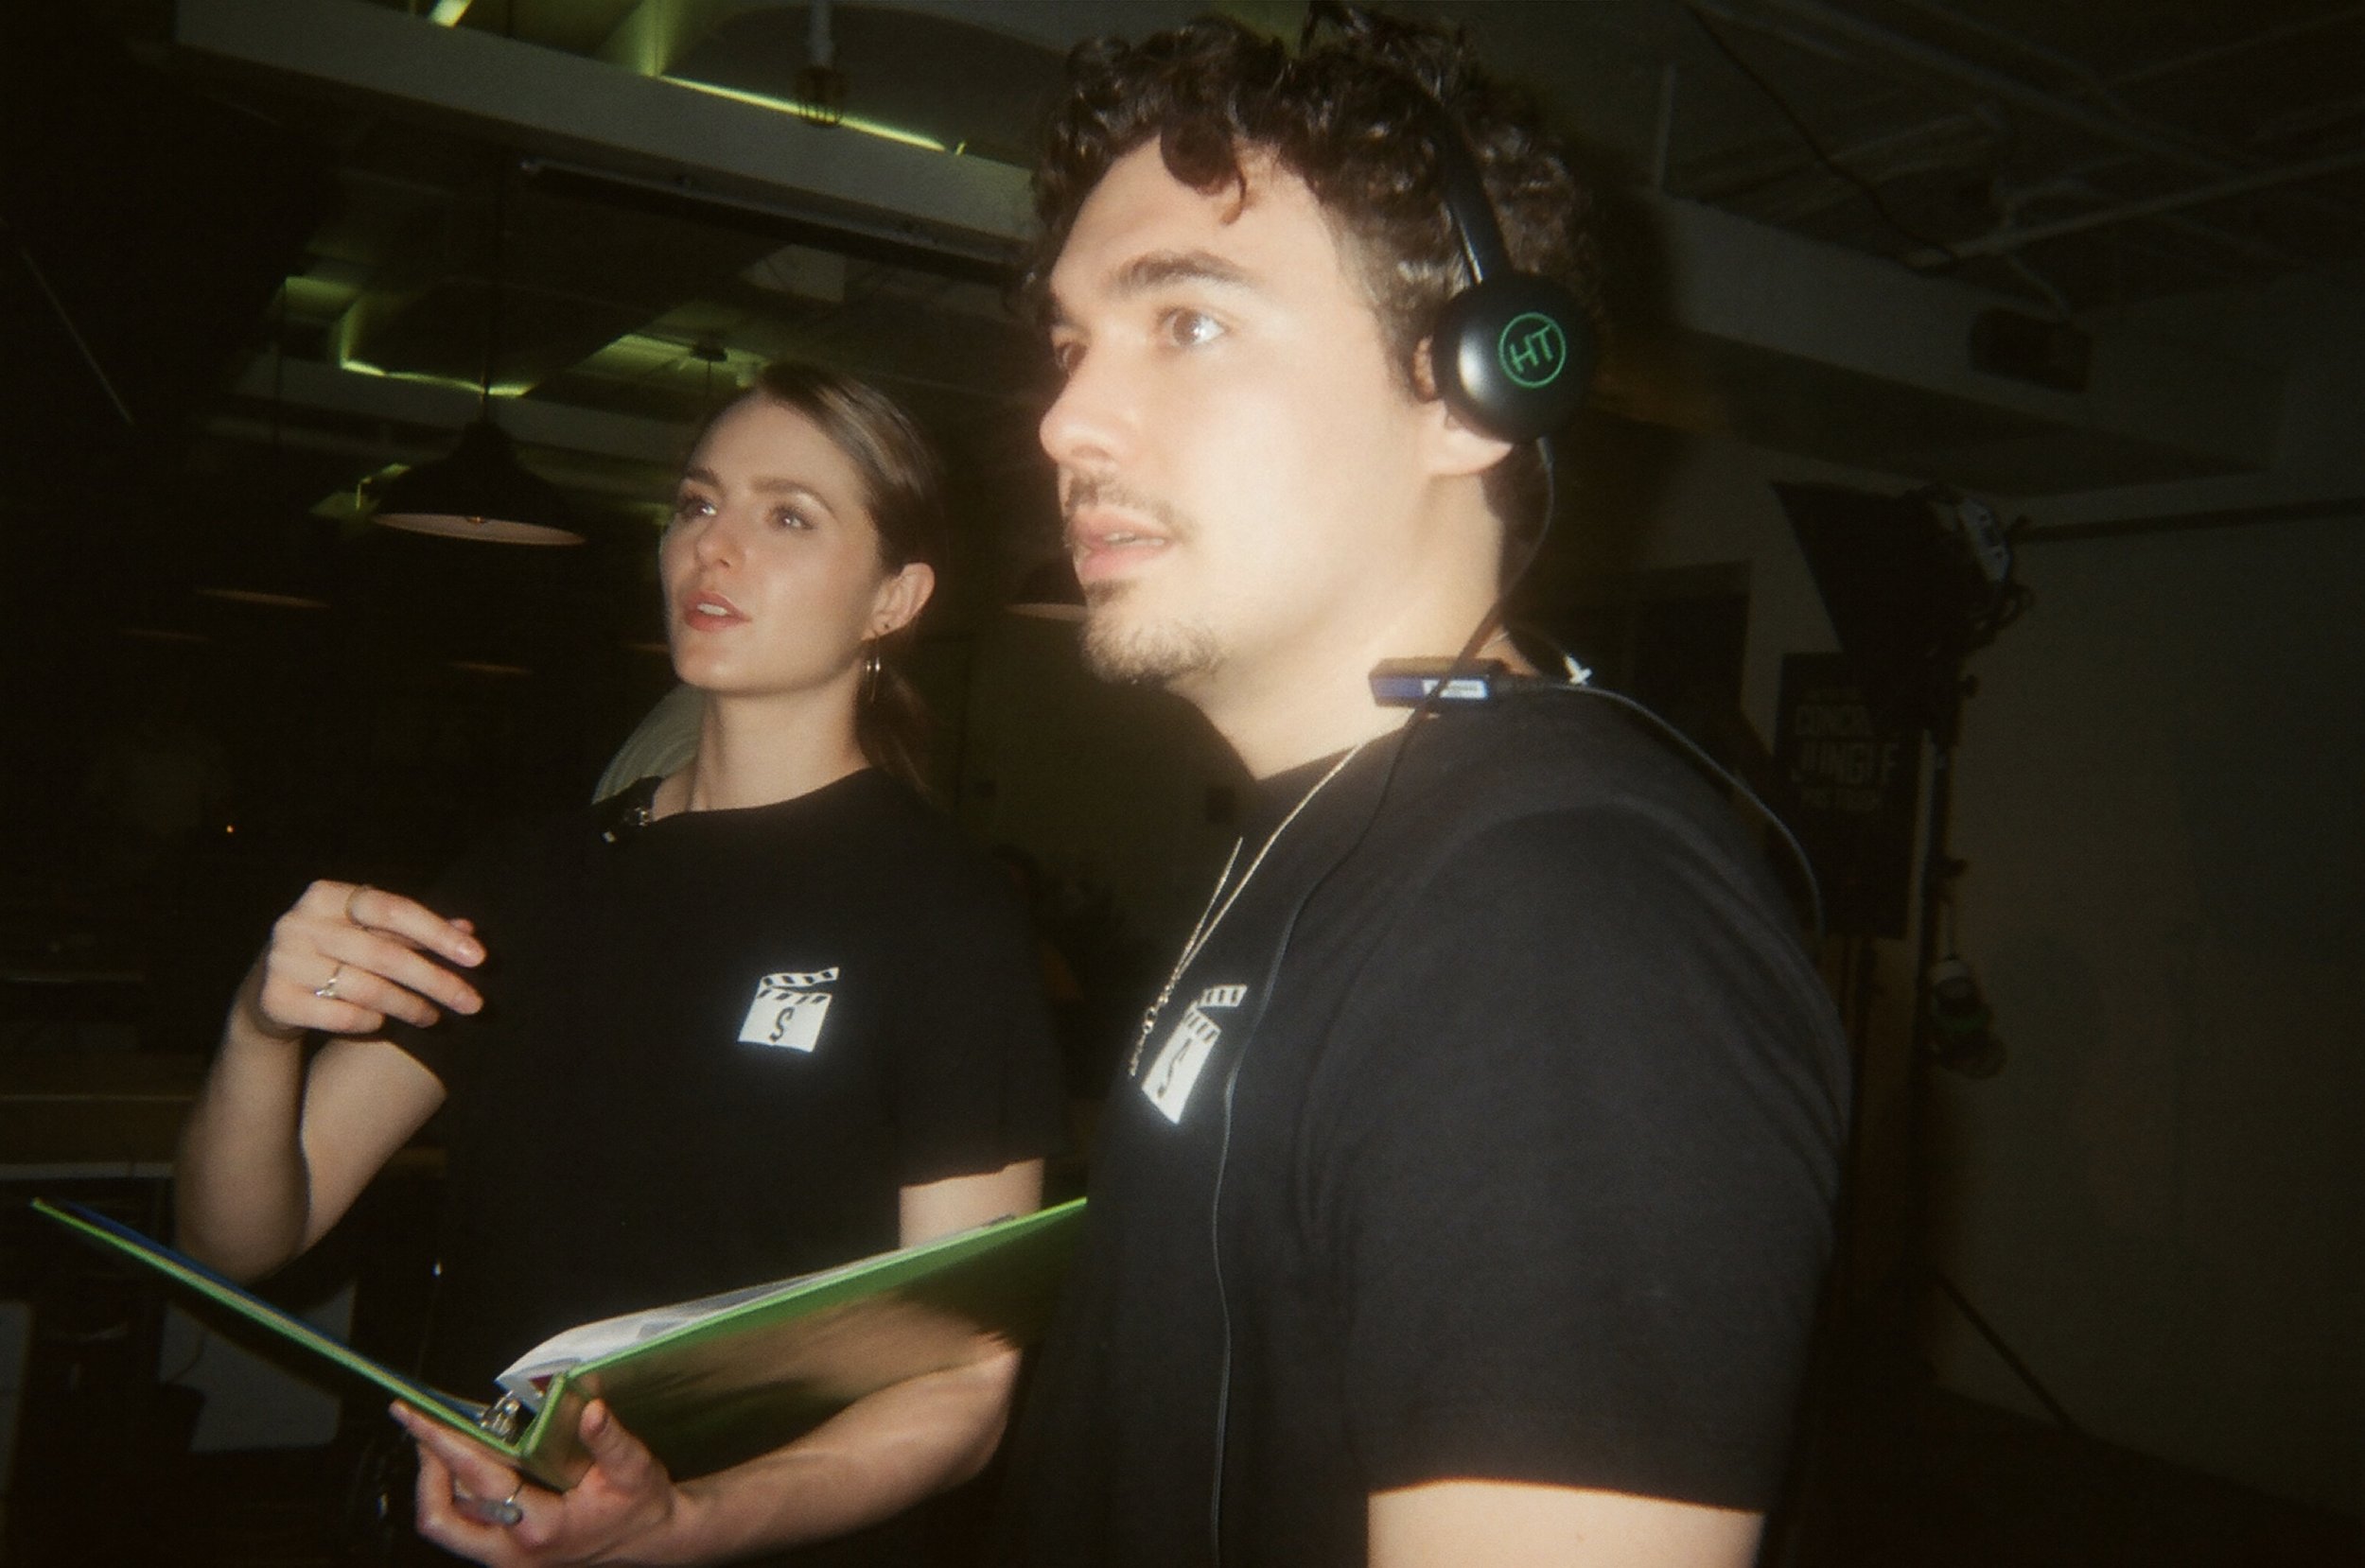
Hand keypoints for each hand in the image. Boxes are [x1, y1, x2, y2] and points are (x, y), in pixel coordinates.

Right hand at [241, 880, 483, 1041]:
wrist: (269, 995)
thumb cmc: (333, 955)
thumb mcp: (370, 934)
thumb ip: (415, 931)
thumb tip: (470, 930)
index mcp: (326, 895)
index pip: (393, 910)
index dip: (438, 933)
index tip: (479, 958)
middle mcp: (299, 922)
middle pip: (385, 955)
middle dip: (436, 981)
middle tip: (473, 1003)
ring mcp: (283, 960)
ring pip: (368, 989)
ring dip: (411, 1007)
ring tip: (434, 1017)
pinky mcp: (276, 999)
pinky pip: (343, 1016)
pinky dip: (371, 1022)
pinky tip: (383, 1023)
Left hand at [394, 1399, 688, 1566]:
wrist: (649, 1540)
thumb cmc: (640, 1505)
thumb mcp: (634, 1468)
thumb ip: (608, 1439)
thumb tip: (590, 1407)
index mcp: (540, 1527)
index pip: (479, 1480)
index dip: (445, 1444)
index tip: (418, 1416)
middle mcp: (513, 1551)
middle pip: (440, 1519)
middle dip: (425, 1471)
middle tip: (423, 1430)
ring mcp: (505, 1557)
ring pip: (447, 1524)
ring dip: (436, 1481)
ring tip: (441, 1438)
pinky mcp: (505, 1554)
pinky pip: (463, 1524)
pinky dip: (454, 1490)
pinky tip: (466, 1460)